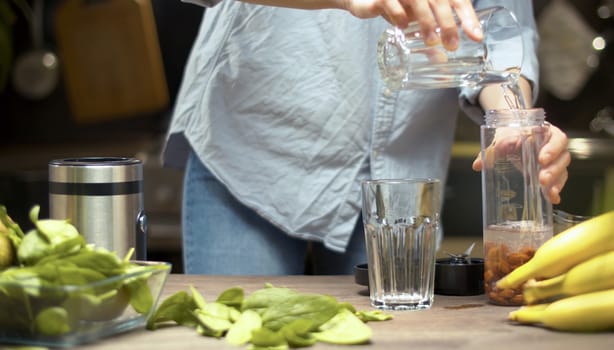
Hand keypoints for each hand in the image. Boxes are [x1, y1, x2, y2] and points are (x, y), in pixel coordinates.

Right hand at [343, 0, 482, 49]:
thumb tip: (442, 59)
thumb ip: (429, 36)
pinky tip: (402, 26)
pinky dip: (398, 14)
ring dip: (426, 21)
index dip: (469, 17)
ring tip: (431, 41)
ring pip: (419, 1)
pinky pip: (392, 3)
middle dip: (449, 24)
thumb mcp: (416, 21)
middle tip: (452, 45)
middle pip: (441, 2)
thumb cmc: (397, 6)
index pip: (458, 0)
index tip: (476, 36)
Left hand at [472, 123, 570, 204]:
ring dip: (556, 182)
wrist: (513, 134)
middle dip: (553, 170)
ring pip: (562, 171)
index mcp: (546, 133)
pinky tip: (553, 200)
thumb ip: (490, 150)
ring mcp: (554, 161)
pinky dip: (555, 191)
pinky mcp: (551, 173)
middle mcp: (554, 147)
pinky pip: (557, 182)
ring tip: (548, 192)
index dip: (552, 149)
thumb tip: (477, 165)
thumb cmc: (511, 134)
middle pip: (562, 158)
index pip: (557, 139)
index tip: (542, 159)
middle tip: (542, 179)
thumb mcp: (501, 139)